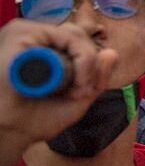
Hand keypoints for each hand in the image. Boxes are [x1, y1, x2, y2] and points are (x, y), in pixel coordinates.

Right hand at [0, 20, 116, 165]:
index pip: (82, 39)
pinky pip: (64, 39)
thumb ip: (98, 77)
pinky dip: (78, 60)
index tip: (84, 91)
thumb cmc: (38, 117)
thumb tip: (112, 52)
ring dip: (85, 64)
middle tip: (79, 92)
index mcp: (47, 46)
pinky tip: (70, 84)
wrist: (11, 133)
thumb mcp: (79, 98)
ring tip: (72, 91)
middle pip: (81, 35)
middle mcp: (36, 36)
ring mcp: (27, 32)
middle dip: (90, 64)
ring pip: (76, 36)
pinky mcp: (20, 35)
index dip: (91, 62)